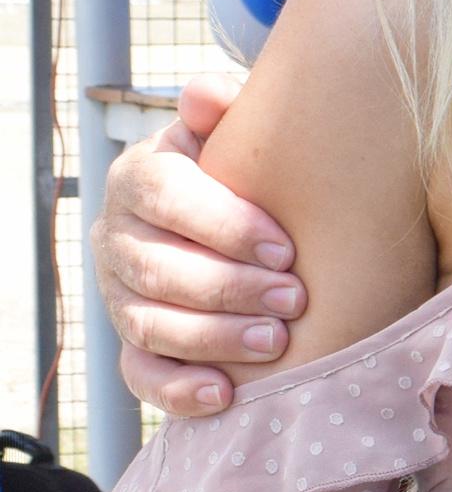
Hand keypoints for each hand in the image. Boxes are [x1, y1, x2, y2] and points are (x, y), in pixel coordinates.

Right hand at [96, 71, 304, 416]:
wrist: (235, 219)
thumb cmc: (246, 172)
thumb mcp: (236, 135)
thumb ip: (223, 111)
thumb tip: (207, 96)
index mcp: (138, 178)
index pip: (165, 197)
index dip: (223, 225)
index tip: (286, 249)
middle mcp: (116, 236)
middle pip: (156, 268)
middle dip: (228, 288)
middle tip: (295, 299)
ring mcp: (119, 294)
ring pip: (149, 323)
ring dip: (213, 338)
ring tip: (277, 343)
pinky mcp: (134, 344)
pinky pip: (142, 374)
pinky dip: (178, 391)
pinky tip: (227, 396)